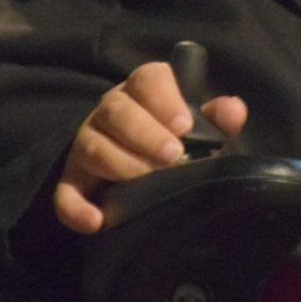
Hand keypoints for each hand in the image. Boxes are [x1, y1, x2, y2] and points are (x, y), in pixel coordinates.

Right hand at [53, 61, 248, 232]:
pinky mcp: (74, 178)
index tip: (184, 125)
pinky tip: (96, 221)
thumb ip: (216, 119)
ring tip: (149, 181)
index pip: (147, 79)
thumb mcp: (199, 128)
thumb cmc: (177, 140)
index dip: (164, 99)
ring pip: (93, 147)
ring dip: (121, 164)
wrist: (145, 167)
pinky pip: (66, 192)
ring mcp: (88, 143)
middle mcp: (110, 111)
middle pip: (116, 110)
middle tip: (173, 156)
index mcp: (144, 91)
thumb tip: (234, 109)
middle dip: (145, 133)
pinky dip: (76, 208)